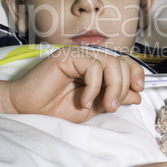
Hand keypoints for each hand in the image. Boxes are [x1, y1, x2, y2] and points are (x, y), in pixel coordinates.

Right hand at [4, 47, 144, 122]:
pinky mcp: (66, 56)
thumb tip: (137, 94)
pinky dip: (94, 86)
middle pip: (120, 62)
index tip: (139, 89)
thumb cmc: (56, 108)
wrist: (28, 111)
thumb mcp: (93, 107)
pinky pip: (93, 66)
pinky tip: (84, 100)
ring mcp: (77, 55)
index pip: (124, 62)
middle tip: (113, 106)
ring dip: (113, 87)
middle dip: (123, 86)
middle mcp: (88, 58)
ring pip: (110, 62)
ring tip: (105, 106)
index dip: (135, 73)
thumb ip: (113, 98)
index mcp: (96, 68)